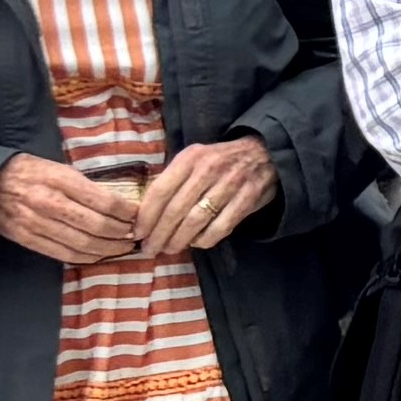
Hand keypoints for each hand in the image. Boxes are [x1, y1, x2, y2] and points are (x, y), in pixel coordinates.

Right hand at [0, 150, 141, 265]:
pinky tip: (100, 254)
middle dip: (121, 233)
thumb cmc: (29, 171)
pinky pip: (64, 254)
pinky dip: (87, 257)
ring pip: (83, 245)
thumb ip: (85, 185)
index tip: (138, 215)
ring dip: (108, 249)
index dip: (127, 212)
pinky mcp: (28, 240)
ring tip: (123, 247)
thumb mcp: (59, 168)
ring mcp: (37, 225)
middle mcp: (49, 204)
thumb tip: (119, 203)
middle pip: (96, 226)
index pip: (104, 202)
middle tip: (135, 234)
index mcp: (60, 181)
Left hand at [129, 137, 281, 259]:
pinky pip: (221, 226)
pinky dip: (206, 239)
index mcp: (190, 157)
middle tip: (150, 249)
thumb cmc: (220, 158)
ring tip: (170, 249)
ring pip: (196, 220)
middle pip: (176, 210)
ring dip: (179, 240)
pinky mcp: (248, 198)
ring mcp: (230, 184)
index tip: (137, 233)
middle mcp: (208, 169)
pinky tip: (197, 244)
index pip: (160, 190)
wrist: (264, 151)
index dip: (146, 216)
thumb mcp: (194, 157)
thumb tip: (146, 212)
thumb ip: (173, 178)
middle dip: (159, 234)